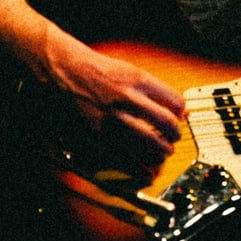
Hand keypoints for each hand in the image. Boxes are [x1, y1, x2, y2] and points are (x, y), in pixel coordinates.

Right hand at [45, 31, 185, 172]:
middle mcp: (127, 99)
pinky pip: (125, 158)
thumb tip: (176, 106)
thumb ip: (152, 88)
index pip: (175, 102)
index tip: (180, 118)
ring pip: (150, 143)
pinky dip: (140, 168)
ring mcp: (112, 119)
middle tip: (173, 138)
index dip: (181, 113)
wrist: (59, 68)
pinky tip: (146, 172)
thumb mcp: (127, 69)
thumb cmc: (92, 68)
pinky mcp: (97, 135)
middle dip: (175, 135)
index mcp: (137, 80)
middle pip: (167, 124)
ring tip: (162, 152)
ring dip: (162, 151)